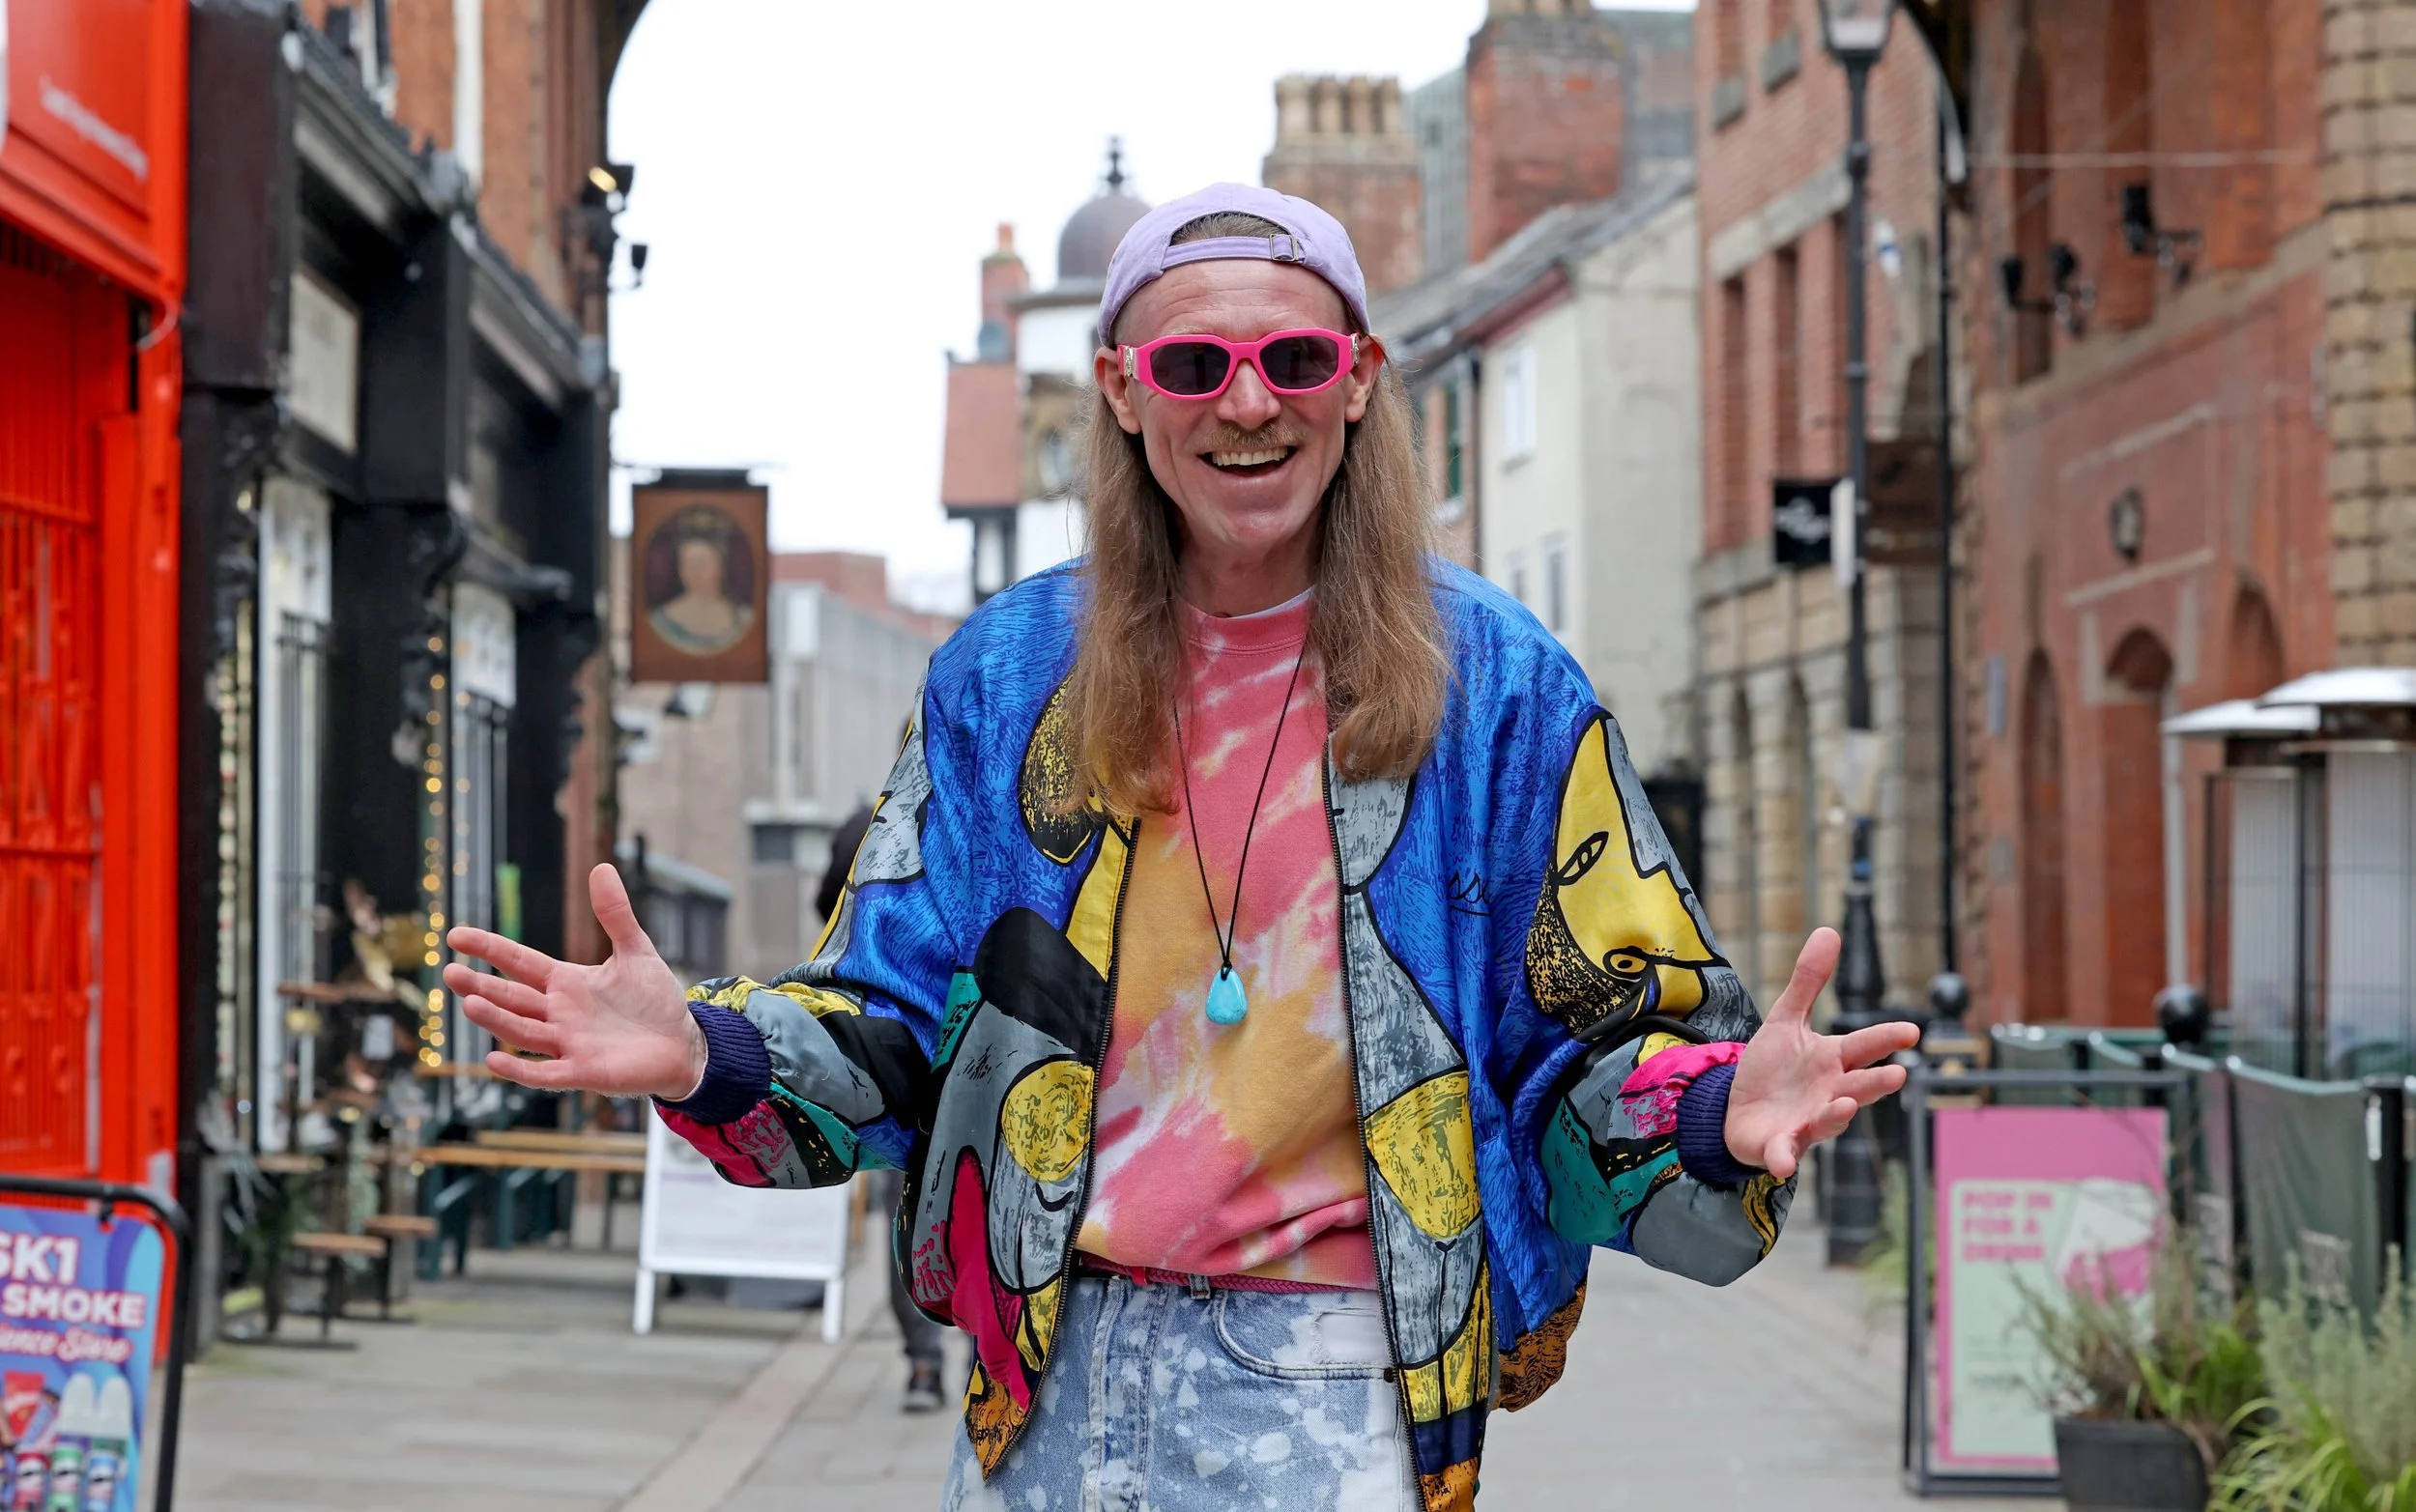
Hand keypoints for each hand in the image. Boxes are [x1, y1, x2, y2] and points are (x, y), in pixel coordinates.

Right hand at [444, 863, 705, 1100]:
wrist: (683, 1045)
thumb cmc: (655, 1000)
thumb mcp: (636, 951)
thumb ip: (616, 915)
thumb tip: (602, 867)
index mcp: (566, 982)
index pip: (519, 962)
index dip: (489, 949)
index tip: (455, 936)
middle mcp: (559, 1013)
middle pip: (512, 998)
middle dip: (481, 986)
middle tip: (449, 973)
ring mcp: (568, 1044)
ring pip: (522, 1032)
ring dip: (497, 1019)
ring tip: (470, 1003)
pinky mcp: (583, 1072)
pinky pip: (544, 1073)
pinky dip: (520, 1070)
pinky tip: (493, 1059)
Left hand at [1723, 927, 1920, 1179]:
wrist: (1737, 1111)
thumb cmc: (1772, 1068)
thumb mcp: (1784, 1020)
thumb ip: (1808, 981)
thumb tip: (1829, 930)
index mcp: (1832, 1061)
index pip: (1864, 1047)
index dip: (1886, 1039)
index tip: (1911, 1031)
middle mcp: (1829, 1093)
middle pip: (1857, 1086)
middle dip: (1875, 1083)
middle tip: (1896, 1075)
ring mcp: (1807, 1122)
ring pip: (1829, 1120)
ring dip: (1837, 1116)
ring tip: (1846, 1104)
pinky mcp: (1780, 1146)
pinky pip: (1785, 1152)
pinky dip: (1786, 1157)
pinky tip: (1784, 1162)